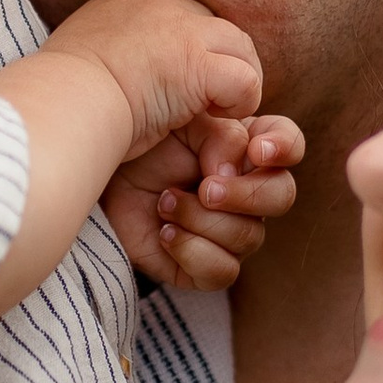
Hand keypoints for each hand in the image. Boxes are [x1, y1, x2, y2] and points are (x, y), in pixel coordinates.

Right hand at [42, 0, 267, 159]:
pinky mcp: (197, 60)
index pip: (188, 18)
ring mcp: (183, 27)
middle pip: (221, 29)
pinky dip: (241, 102)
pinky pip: (245, 79)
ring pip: (241, 50)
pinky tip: (217, 119)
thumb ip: (112, 51)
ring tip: (216, 114)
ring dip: (237, 84)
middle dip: (224, 67)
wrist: (61, 104)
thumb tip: (116, 69)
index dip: (195, 54)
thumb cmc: (66, 96)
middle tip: (211, 105)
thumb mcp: (86, 56)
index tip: (180, 88)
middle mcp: (162, 3)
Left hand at [104, 110, 304, 292]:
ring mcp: (222, 226)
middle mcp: (242, 187)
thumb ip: (223, 128)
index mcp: (244, 144)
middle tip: (205, 187)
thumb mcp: (182, 111)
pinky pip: (222, 272)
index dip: (283, 149)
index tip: (257, 151)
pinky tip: (163, 229)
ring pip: (249, 237)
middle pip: (282, 197)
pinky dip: (192, 251)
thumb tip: (234, 170)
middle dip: (246, 194)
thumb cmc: (138, 128)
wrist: (93, 160)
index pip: (288, 146)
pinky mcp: (197, 261)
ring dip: (203, 219)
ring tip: (164, 200)